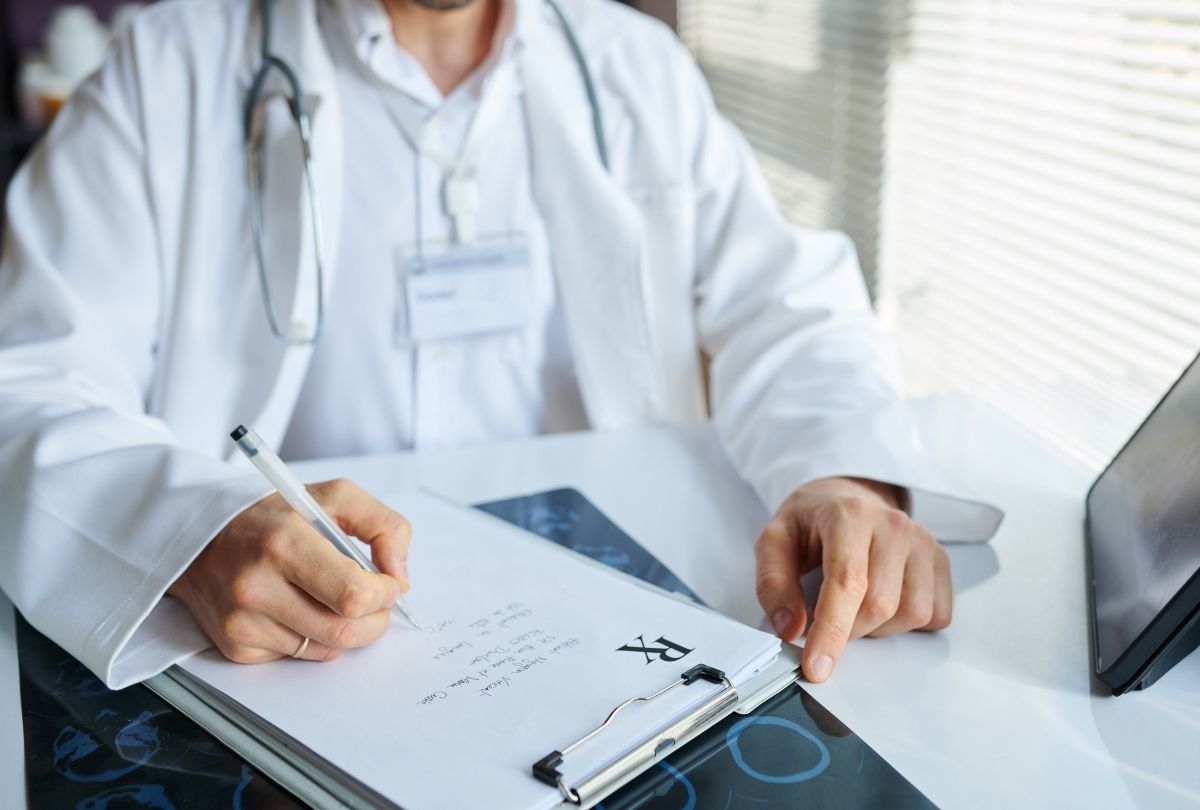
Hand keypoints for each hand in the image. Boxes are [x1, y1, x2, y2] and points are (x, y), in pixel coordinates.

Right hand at [168, 479, 410, 663]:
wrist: (201, 536)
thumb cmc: (274, 515)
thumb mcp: (334, 496)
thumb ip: (383, 526)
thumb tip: (400, 577)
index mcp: (283, 543)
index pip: (353, 595)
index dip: (384, 594)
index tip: (388, 583)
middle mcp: (256, 587)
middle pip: (344, 632)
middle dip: (376, 620)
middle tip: (377, 600)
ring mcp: (242, 622)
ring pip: (326, 650)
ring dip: (347, 629)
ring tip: (336, 598)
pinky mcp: (235, 647)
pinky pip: (298, 657)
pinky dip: (313, 638)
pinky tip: (301, 608)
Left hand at [754, 477, 950, 682]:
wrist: (846, 499)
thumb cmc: (811, 524)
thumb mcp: (774, 542)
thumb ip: (774, 584)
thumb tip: (790, 629)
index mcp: (849, 515)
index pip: (846, 583)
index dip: (831, 632)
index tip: (817, 668)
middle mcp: (893, 525)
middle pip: (879, 606)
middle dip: (848, 630)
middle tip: (827, 616)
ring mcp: (923, 542)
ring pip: (912, 614)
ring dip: (879, 628)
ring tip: (856, 606)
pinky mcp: (940, 560)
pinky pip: (936, 615)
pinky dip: (908, 624)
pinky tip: (885, 604)